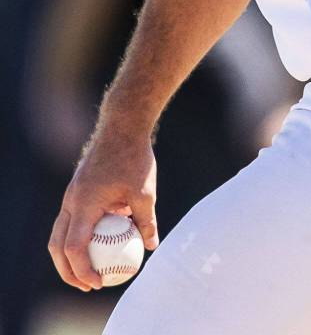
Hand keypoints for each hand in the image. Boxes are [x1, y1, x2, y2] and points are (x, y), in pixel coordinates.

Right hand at [48, 131, 158, 290]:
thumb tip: (151, 246)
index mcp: (84, 203)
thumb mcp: (145, 192)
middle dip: (68, 270)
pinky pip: (71, 220)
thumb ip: (146, 221)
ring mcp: (71, 195)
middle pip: (58, 245)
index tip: (99, 284)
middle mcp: (71, 201)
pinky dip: (78, 236)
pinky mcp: (77, 190)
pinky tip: (102, 242)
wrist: (122, 126)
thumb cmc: (134, 157)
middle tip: (89, 285)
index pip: (74, 247)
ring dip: (70, 255)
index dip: (82, 270)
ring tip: (91, 270)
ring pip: (60, 233)